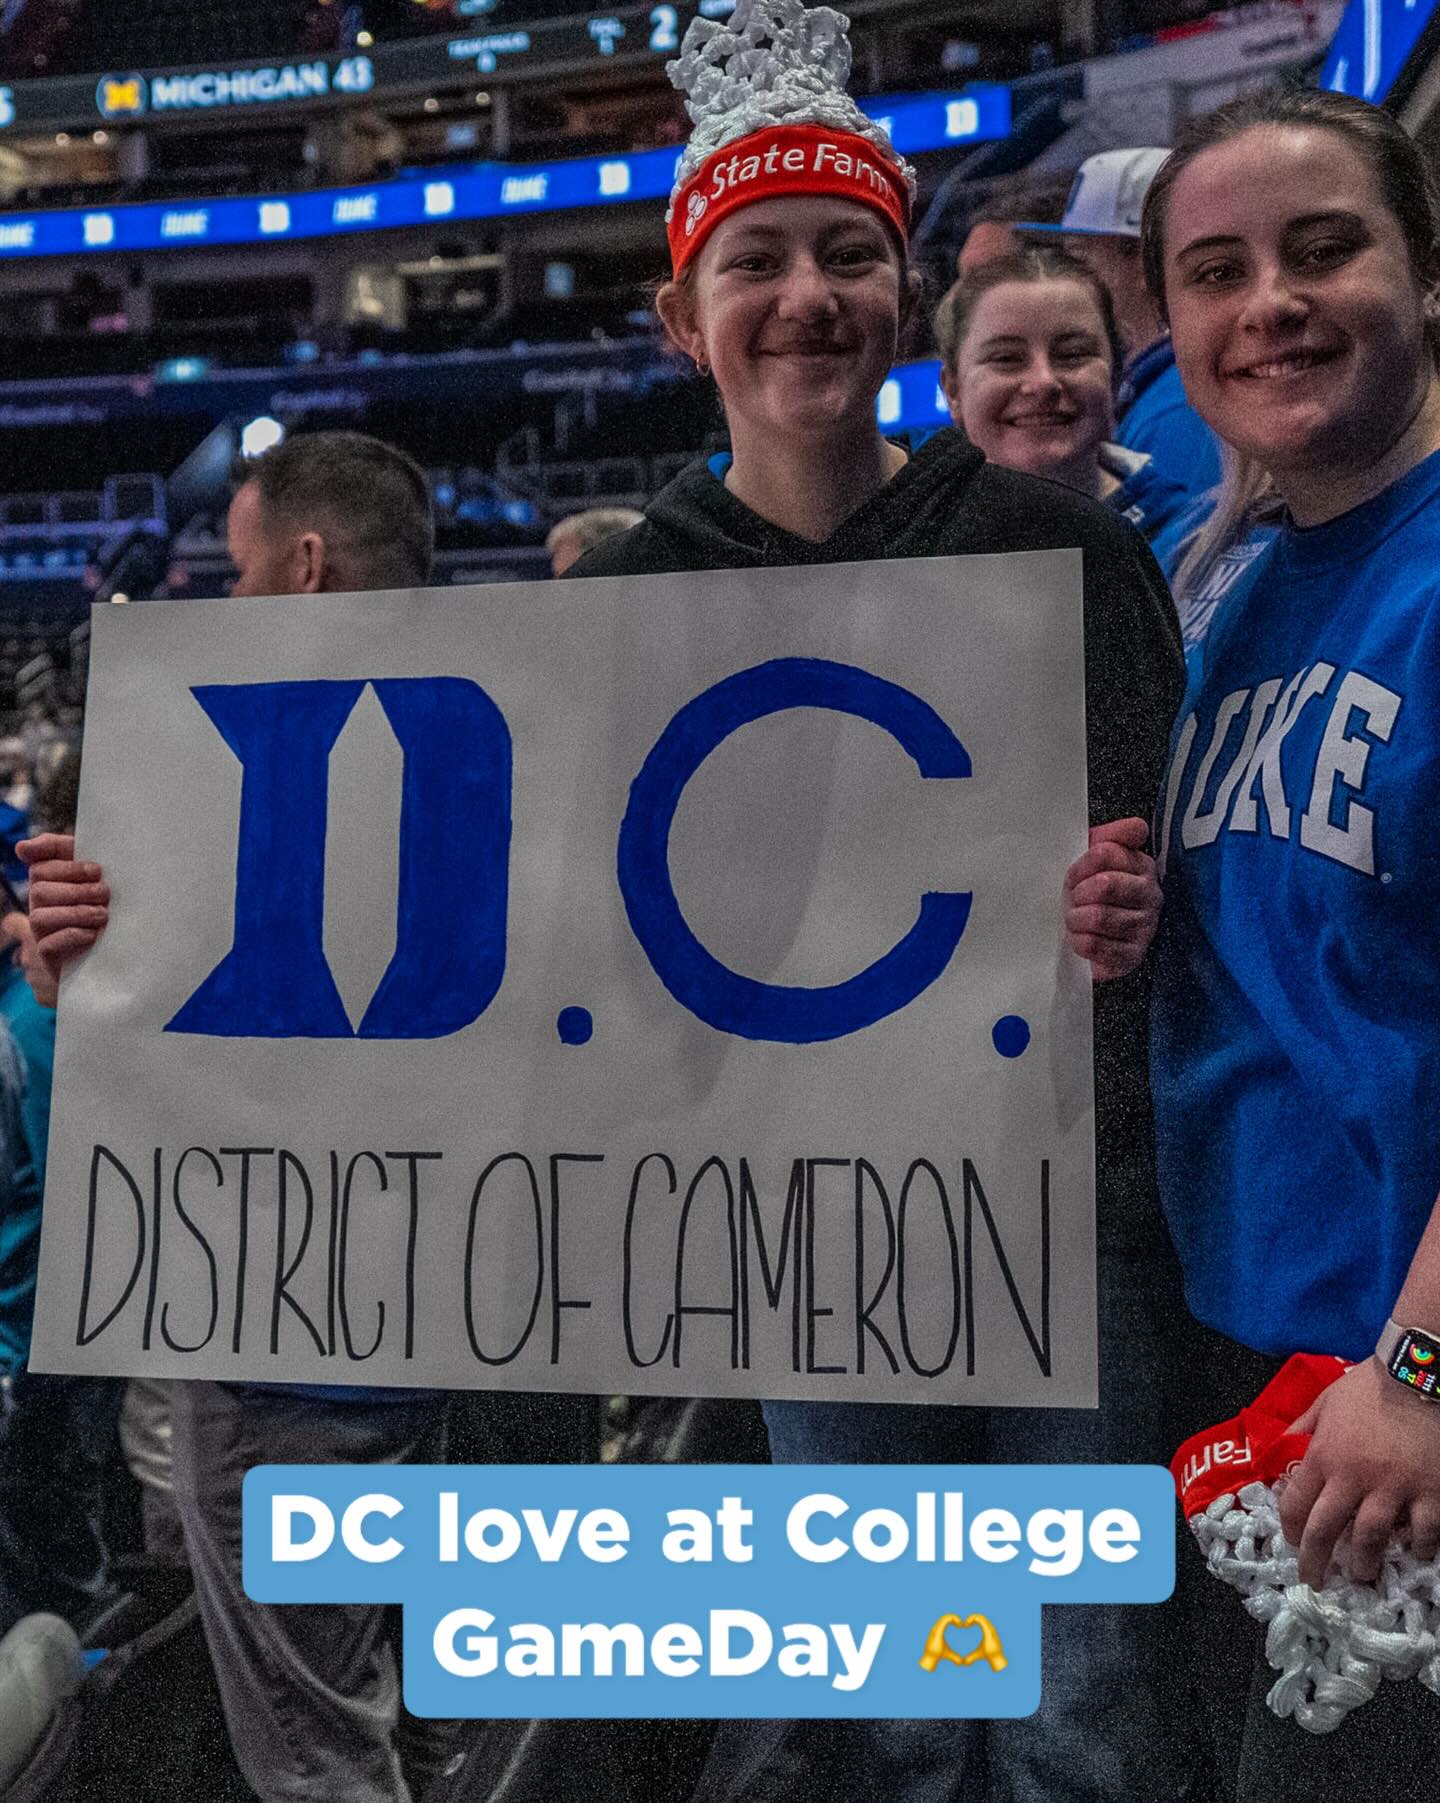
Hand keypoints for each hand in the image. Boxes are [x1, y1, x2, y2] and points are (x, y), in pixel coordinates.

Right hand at [16, 834, 109, 982]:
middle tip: (105, 893)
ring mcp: (40, 932)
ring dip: (76, 913)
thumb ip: (66, 853)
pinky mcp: (48, 956)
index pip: (40, 866)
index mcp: (48, 882)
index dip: (65, 866)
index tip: (95, 870)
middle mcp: (39, 906)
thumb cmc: (102, 908)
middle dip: (76, 890)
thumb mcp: (92, 879)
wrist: (112, 953)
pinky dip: (71, 935)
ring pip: (40, 917)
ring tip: (103, 914)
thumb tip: (21, 848)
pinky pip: (49, 944)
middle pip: (39, 890)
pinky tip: (91, 934)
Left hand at [1063, 819, 1161, 981]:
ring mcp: (1145, 927)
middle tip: (1074, 900)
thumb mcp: (1093, 859)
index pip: (1106, 853)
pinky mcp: (1133, 956)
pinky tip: (1080, 938)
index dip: (1081, 865)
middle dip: (1079, 892)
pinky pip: (1097, 946)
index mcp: (1141, 865)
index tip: (1074, 877)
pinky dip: (1080, 942)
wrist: (1088, 935)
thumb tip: (1136, 827)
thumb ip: (1109, 837)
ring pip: (1100, 916)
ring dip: (1076, 919)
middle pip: (1105, 885)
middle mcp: (1150, 895)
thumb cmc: (1089, 894)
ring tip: (1075, 920)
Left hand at [1278, 1356, 1439, 1586]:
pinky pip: (1423, 1533)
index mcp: (1324, 1456)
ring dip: (1363, 1562)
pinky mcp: (1431, 1493)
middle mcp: (1354, 1478)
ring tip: (1361, 1573)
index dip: (1291, 1528)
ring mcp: (1394, 1489)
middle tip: (1314, 1581)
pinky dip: (1419, 1547)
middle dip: (1315, 1561)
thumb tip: (1282, 1448)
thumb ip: (1303, 1428)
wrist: (1418, 1374)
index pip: (1296, 1504)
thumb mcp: (1325, 1402)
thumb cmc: (1369, 1387)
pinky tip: (1415, 1552)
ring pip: (1371, 1539)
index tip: (1293, 1541)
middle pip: (1326, 1531)